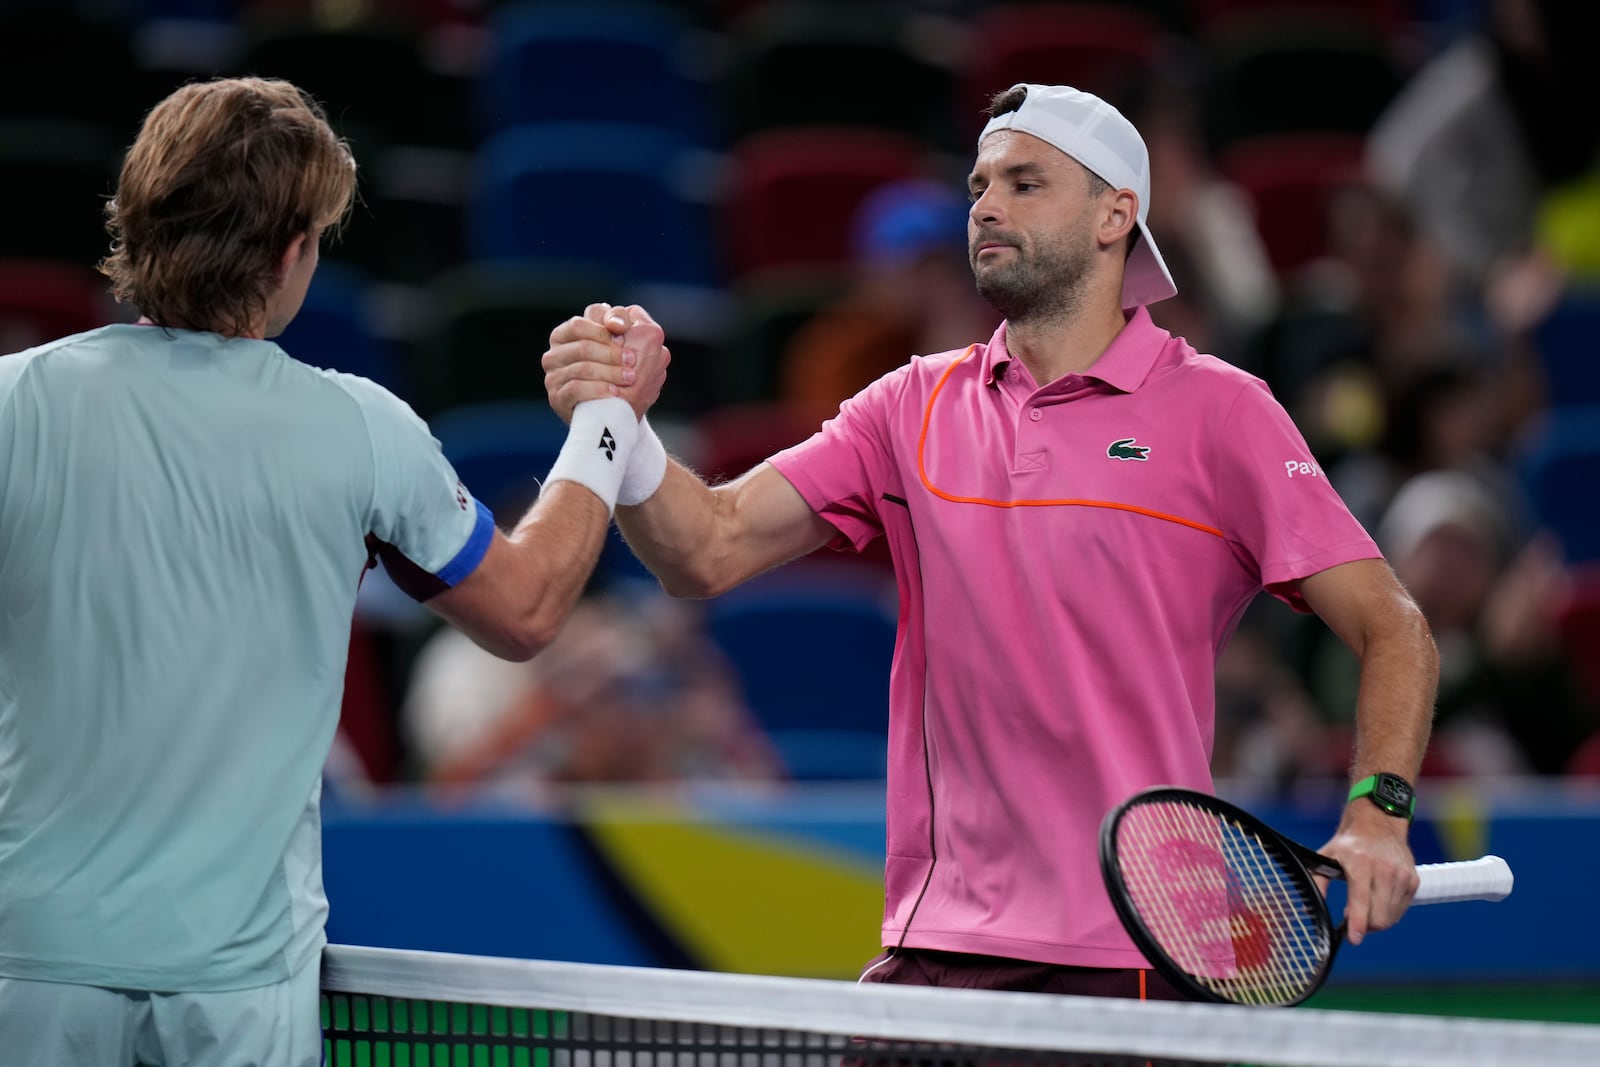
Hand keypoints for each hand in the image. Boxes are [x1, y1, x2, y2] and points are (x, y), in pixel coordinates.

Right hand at [542, 303, 670, 423]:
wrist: (617, 412)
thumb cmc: (620, 372)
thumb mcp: (625, 343)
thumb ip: (620, 322)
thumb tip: (616, 323)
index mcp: (565, 336)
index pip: (578, 325)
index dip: (602, 331)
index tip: (624, 339)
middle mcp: (554, 355)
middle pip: (582, 347)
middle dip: (611, 353)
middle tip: (633, 360)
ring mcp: (553, 378)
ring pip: (581, 368)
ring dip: (610, 372)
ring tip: (631, 377)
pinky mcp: (557, 399)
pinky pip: (575, 389)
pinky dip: (598, 389)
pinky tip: (615, 392)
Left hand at [1316, 801, 1418, 944]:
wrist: (1378, 824)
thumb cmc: (1348, 844)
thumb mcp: (1326, 856)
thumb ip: (1318, 882)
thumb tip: (1309, 907)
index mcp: (1362, 864)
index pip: (1361, 901)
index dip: (1357, 924)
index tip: (1353, 939)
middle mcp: (1385, 870)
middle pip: (1378, 916)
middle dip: (1365, 926)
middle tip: (1352, 919)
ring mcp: (1402, 876)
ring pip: (1390, 917)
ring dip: (1376, 921)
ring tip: (1364, 909)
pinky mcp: (1413, 880)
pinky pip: (1401, 910)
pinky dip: (1388, 913)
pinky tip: (1377, 901)